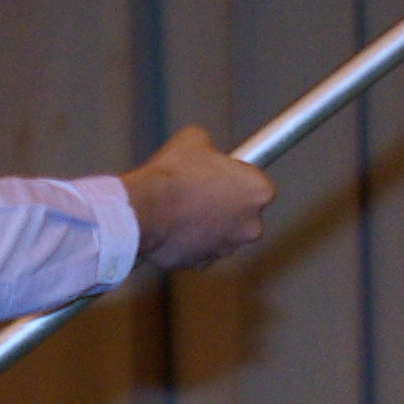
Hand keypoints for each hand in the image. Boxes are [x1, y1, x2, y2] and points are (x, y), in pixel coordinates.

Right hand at [122, 125, 272, 270]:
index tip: (221, 175)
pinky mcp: (204, 264)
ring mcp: (228, 248)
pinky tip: (172, 227)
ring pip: (221, 234)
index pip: (257, 184)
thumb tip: (205, 150)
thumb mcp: (195, 139)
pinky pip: (200, 250)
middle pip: (243, 214)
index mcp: (258, 191)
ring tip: (181, 209)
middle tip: (200, 191)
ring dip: (207, 225)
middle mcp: (251, 225)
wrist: (145, 209)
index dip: (236, 178)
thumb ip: (211, 149)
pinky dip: (189, 242)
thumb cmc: (173, 174)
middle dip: (226, 206)